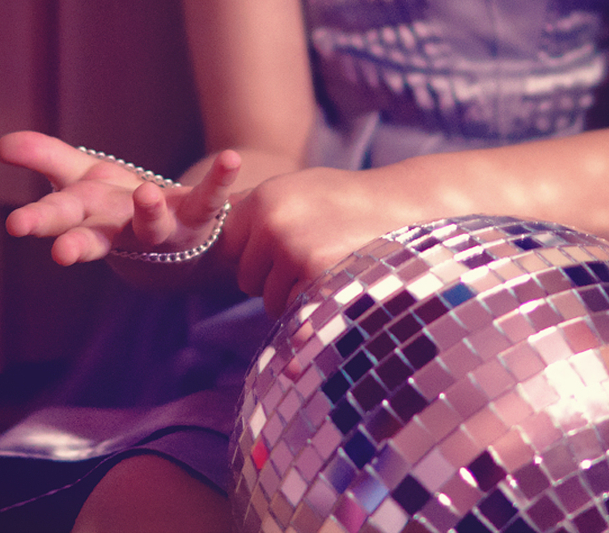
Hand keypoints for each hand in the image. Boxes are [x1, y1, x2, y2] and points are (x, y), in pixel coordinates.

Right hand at [0, 131, 239, 266]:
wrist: (182, 244)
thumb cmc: (122, 209)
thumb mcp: (84, 180)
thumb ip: (48, 160)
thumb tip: (1, 144)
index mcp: (91, 220)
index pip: (61, 219)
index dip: (40, 222)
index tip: (17, 226)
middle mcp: (124, 231)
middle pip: (96, 236)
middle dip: (75, 242)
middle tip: (60, 252)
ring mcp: (163, 228)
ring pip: (153, 227)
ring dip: (149, 213)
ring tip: (147, 195)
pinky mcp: (199, 217)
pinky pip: (210, 199)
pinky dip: (219, 180)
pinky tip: (230, 158)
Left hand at [221, 166, 413, 315]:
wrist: (399, 205)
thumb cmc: (347, 200)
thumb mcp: (296, 188)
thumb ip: (255, 206)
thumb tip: (210, 221)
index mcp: (263, 199)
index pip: (228, 247)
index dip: (252, 255)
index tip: (277, 250)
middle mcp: (271, 223)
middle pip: (245, 278)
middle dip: (271, 279)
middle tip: (308, 258)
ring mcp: (293, 250)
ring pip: (269, 299)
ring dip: (292, 295)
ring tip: (325, 266)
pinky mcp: (316, 275)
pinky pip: (295, 309)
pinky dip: (312, 305)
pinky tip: (333, 279)